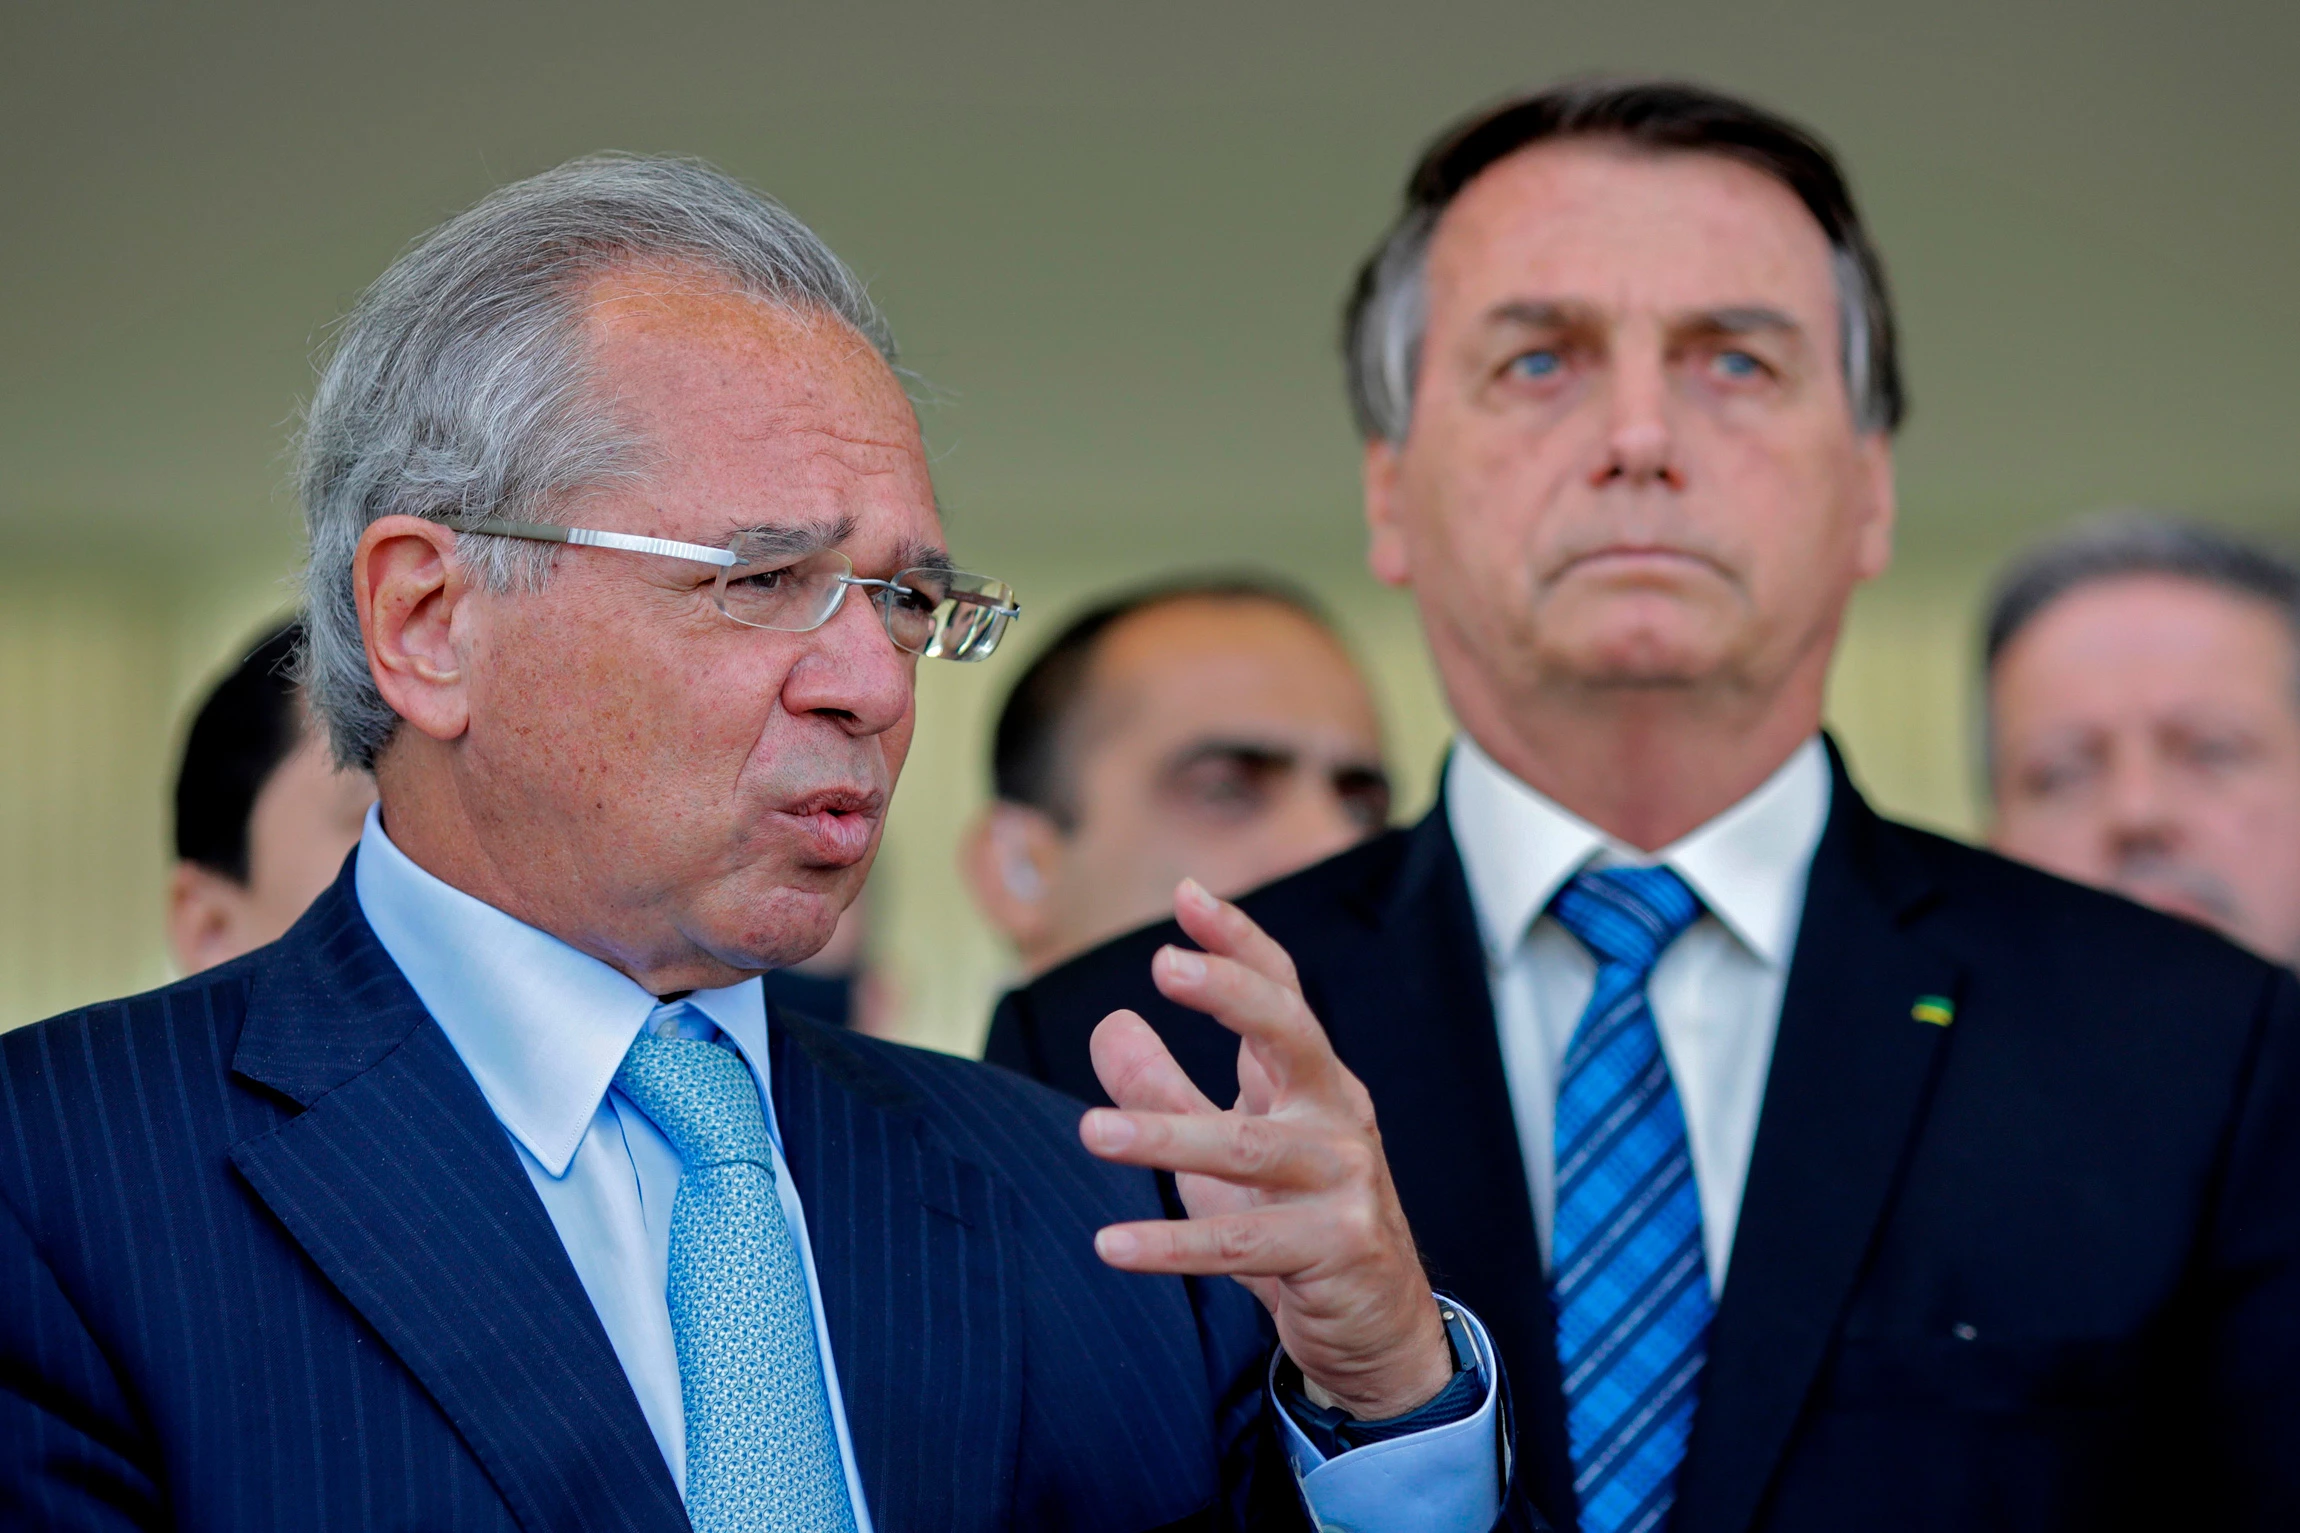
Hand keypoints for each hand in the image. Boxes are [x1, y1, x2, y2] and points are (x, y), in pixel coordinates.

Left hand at [1079, 878, 1451, 1420]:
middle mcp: (1335, 1117)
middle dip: (1231, 991)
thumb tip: (1107, 1023)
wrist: (1378, 1326)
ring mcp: (1343, 1180)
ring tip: (1091, 1132)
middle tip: (1163, 964)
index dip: (1238, 942)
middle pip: (1291, 1033)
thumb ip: (1168, 1088)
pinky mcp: (1336, 1247)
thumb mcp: (1223, 1152)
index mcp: (1311, 1082)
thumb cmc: (1296, 1222)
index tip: (1188, 894)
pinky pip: (1242, 1243)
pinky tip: (1112, 1244)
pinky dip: (1172, 1245)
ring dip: (1164, 1136)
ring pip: (1248, 1148)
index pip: (1281, 992)